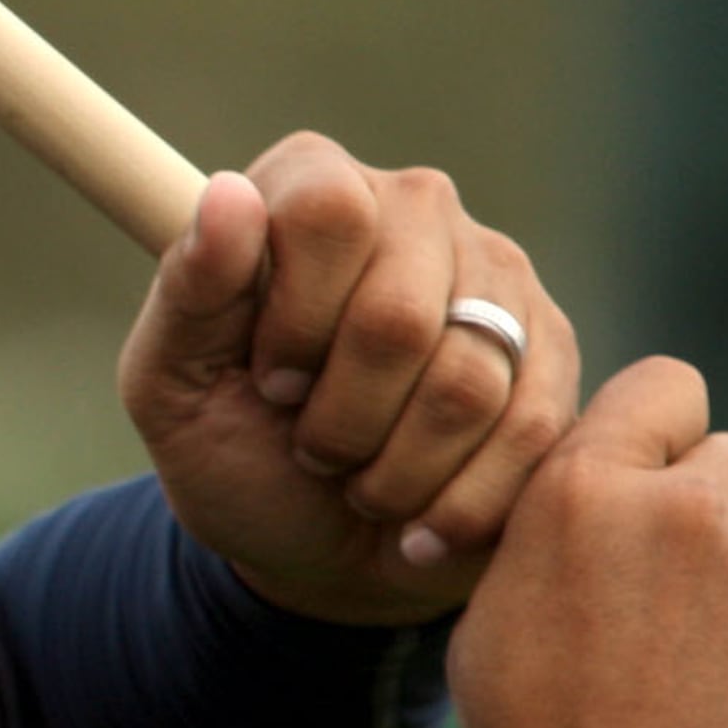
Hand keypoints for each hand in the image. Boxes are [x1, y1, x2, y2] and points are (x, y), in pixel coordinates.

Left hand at [121, 135, 578, 624]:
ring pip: (467, 383)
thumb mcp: (172, 384)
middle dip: (341, 419)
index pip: (325, 211)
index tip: (269, 381)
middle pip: (398, 316)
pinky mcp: (555, 347)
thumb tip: (228, 194)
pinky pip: (528, 431)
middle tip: (313, 447)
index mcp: (310, 183)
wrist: (319, 545)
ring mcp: (497, 271)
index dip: (294, 321)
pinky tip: (417, 517)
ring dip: (395, 470)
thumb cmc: (234, 451)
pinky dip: (456, 503)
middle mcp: (415, 204)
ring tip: (362, 479)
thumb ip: (189, 291)